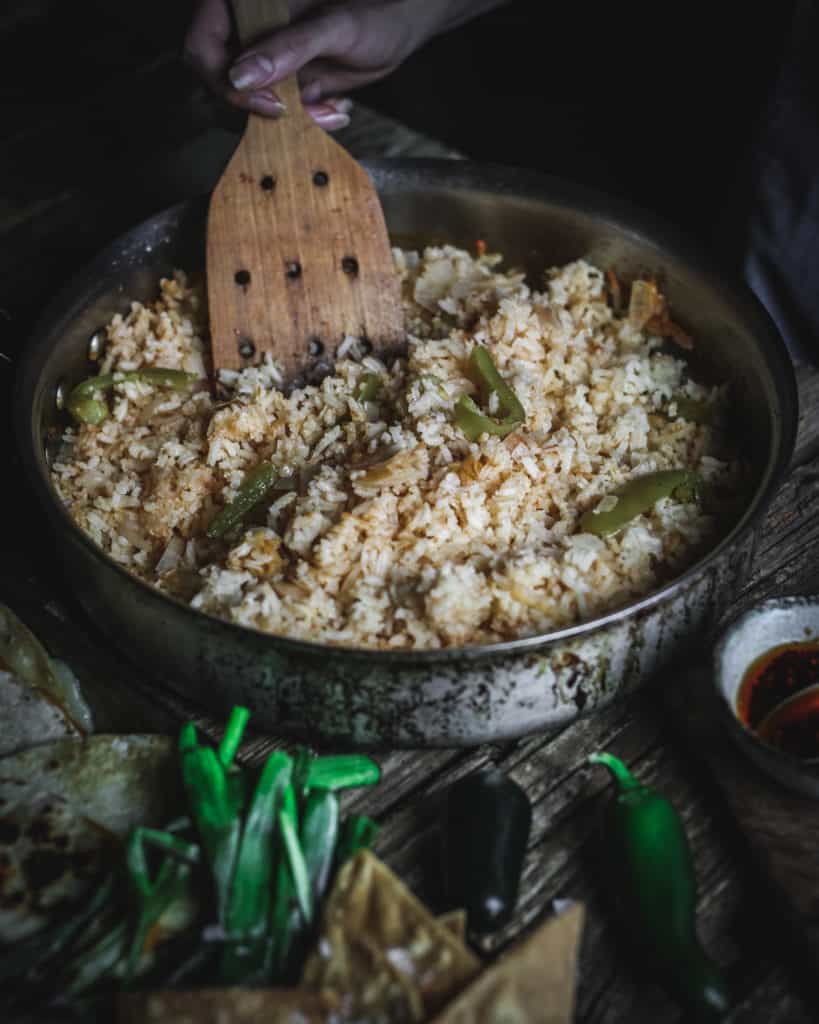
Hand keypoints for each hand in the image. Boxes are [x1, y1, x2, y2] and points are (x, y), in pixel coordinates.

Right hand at [184, 0, 506, 128]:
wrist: (401, 29)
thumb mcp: (332, 28)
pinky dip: (309, 121)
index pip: (204, 47)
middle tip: (300, 110)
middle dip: (264, 107)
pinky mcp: (287, 84)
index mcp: (246, 4)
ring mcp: (267, 60)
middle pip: (225, 83)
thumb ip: (286, 48)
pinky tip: (337, 108)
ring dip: (293, 119)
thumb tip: (241, 76)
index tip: (265, 99)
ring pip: (255, 105)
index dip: (224, 79)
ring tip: (331, 110)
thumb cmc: (373, 13)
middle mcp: (250, 32)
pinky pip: (282, 115)